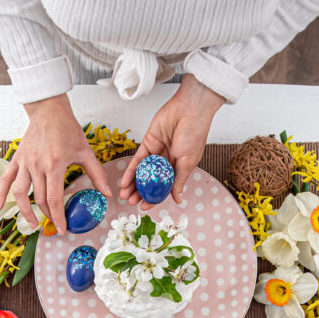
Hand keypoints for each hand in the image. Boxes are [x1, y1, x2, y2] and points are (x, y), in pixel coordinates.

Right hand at [0, 93, 111, 233]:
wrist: (49, 111)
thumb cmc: (68, 129)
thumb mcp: (85, 152)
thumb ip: (96, 175)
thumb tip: (107, 194)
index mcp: (54, 165)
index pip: (54, 199)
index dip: (58, 217)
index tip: (63, 228)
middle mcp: (37, 165)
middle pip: (40, 199)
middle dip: (48, 215)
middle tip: (55, 225)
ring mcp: (25, 163)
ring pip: (21, 194)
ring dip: (25, 211)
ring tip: (33, 223)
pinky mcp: (17, 159)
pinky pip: (6, 179)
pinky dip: (0, 194)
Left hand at [119, 74, 224, 208]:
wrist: (189, 110)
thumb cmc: (194, 134)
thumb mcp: (188, 163)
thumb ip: (179, 181)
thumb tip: (178, 199)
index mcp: (179, 168)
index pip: (164, 188)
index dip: (153, 198)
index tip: (144, 207)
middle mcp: (167, 162)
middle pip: (150, 181)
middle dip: (140, 193)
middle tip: (130, 202)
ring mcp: (156, 152)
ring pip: (142, 172)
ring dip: (133, 184)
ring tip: (124, 195)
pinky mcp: (148, 142)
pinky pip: (137, 160)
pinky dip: (131, 171)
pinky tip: (124, 181)